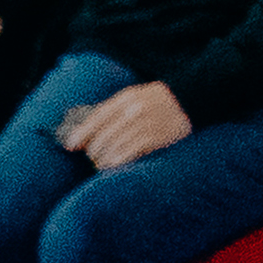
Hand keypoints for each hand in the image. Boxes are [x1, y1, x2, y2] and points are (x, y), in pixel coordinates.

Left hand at [59, 81, 191, 169]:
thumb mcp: (134, 100)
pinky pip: (130, 152)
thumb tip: (75, 138)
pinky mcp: (159, 136)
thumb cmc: (155, 105)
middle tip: (94, 157)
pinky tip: (113, 165)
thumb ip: (108, 114)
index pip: (98, 117)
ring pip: (114, 147)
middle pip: (103, 136)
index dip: (82, 133)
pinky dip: (118, 161)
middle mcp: (137, 108)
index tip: (70, 146)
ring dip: (104, 159)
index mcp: (129, 97)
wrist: (192, 101)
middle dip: (94, 150)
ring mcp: (148, 122)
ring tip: (103, 163)